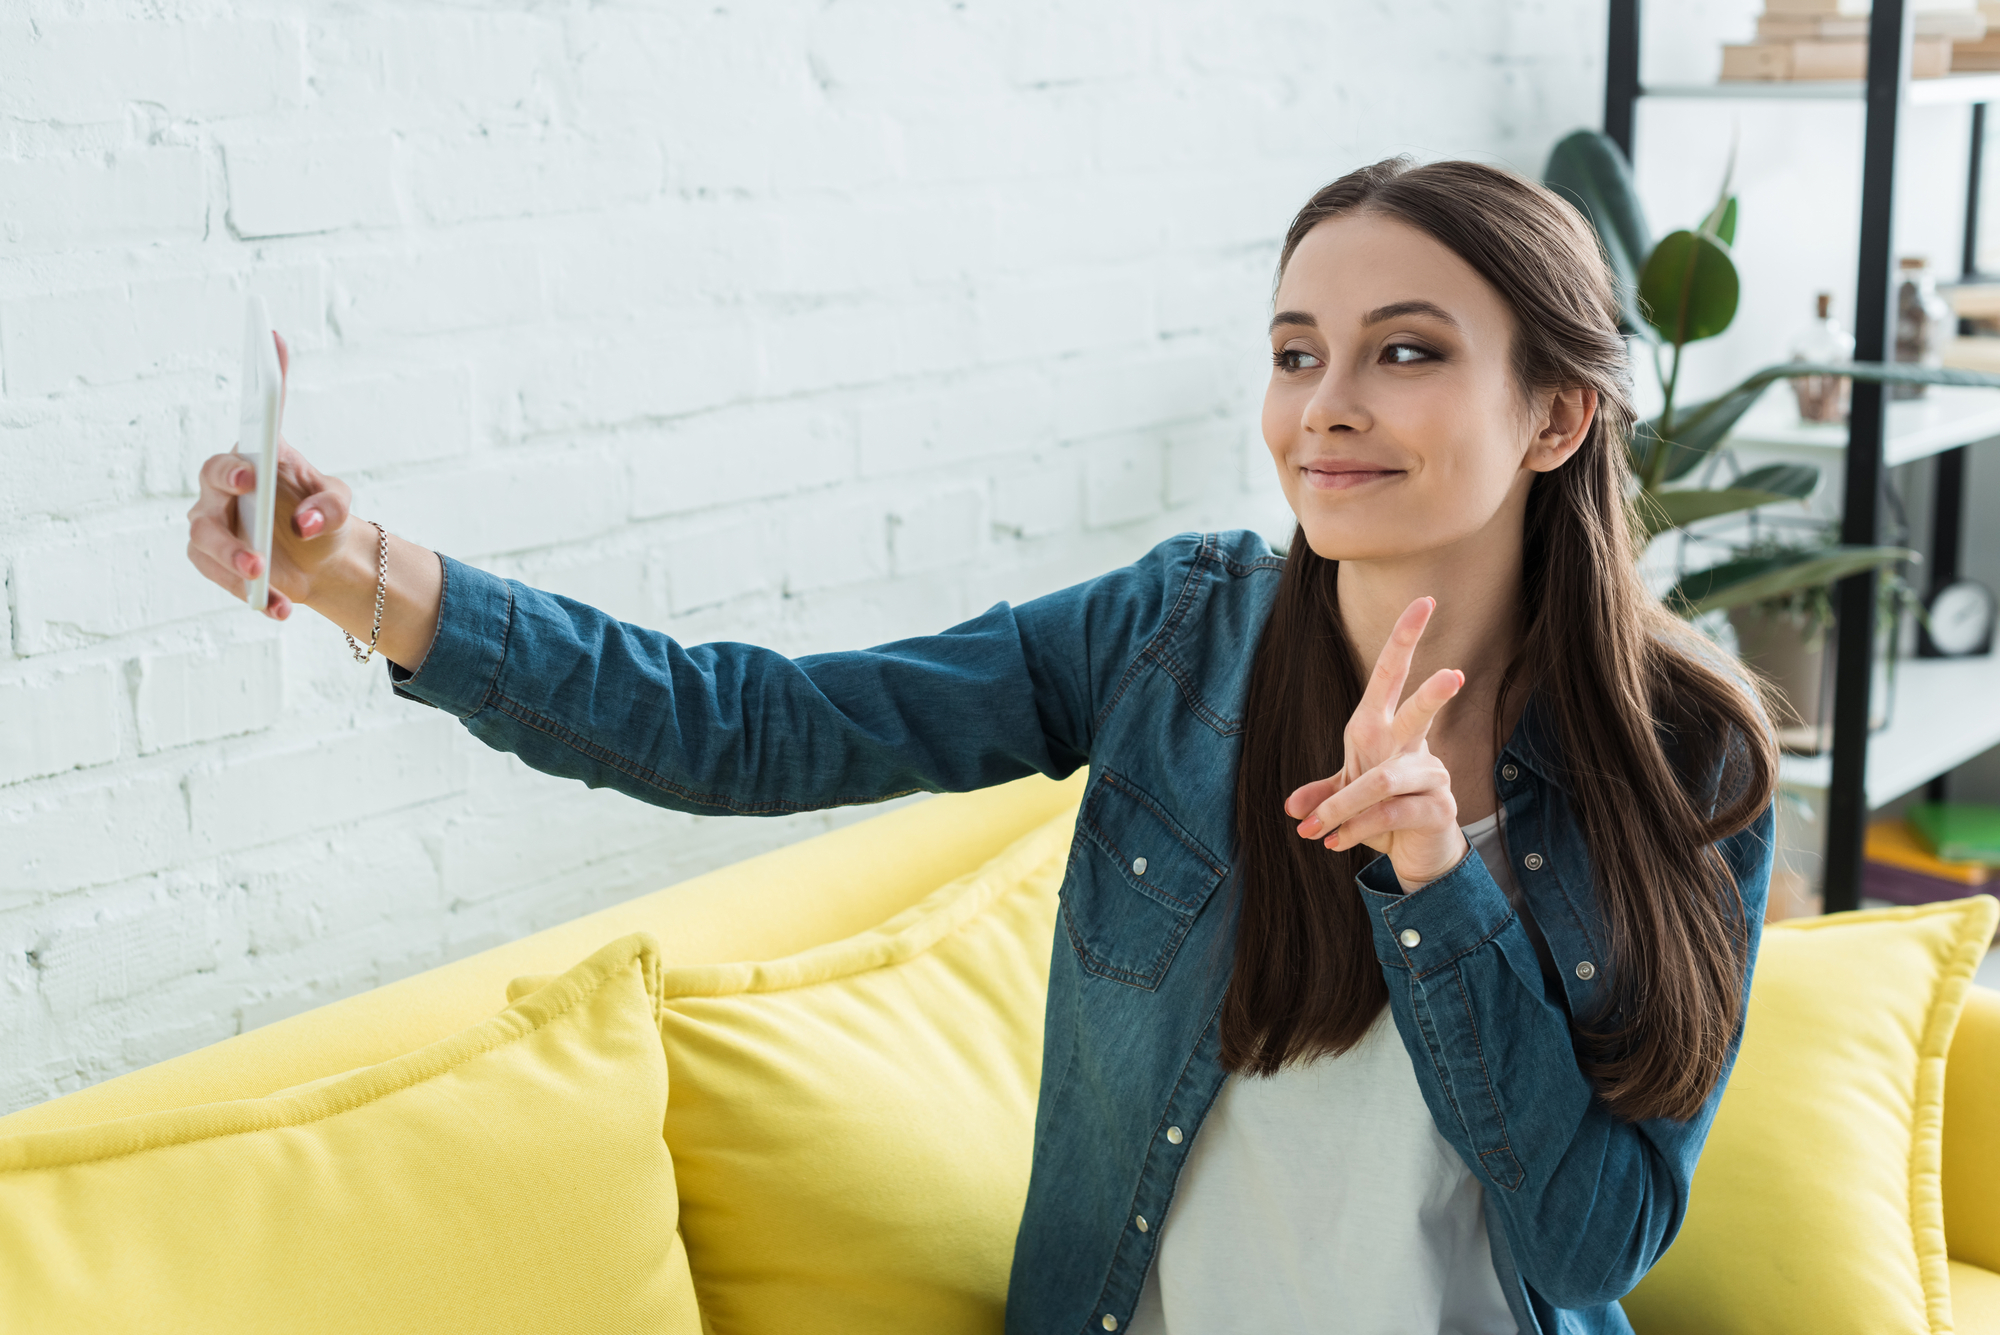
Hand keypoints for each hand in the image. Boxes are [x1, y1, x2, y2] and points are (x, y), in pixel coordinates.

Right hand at [184, 331, 355, 620]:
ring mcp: (213, 526)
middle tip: (258, 555)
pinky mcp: (213, 561)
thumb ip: (330, 505)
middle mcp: (222, 492)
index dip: (232, 469)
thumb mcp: (338, 503)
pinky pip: (222, 579)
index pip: (228, 460)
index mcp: (250, 464)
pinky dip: (253, 595)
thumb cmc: (323, 513)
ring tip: (264, 580)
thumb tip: (307, 523)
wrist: (323, 557)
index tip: (249, 476)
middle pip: (207, 505)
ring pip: (205, 544)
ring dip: (233, 565)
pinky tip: (279, 608)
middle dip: (228, 533)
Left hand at [1284, 597, 1468, 890]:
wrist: (1414, 854)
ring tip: (1314, 832)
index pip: (1393, 676)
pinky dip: (1356, 829)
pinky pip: (1391, 813)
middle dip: (1434, 695)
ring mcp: (1432, 776)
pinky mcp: (1440, 808)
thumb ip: (1322, 794)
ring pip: (1385, 781)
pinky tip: (1336, 844)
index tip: (1424, 601)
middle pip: (1418, 715)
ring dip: (1343, 807)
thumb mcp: (1343, 797)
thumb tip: (1292, 807)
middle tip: (1454, 674)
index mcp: (1384, 729)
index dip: (1405, 639)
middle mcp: (1412, 747)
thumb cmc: (1379, 811)